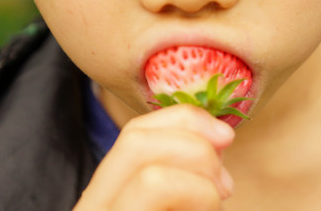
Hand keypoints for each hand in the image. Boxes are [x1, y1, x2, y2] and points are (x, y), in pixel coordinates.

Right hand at [73, 104, 234, 210]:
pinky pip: (155, 185)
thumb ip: (188, 173)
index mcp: (109, 194)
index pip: (135, 132)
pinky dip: (200, 194)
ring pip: (146, 163)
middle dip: (193, 140)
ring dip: (201, 178)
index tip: (226, 135)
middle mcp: (94, 204)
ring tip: (216, 204)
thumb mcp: (183, 202)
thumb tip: (218, 136)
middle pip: (134, 137)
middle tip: (225, 181)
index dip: (185, 119)